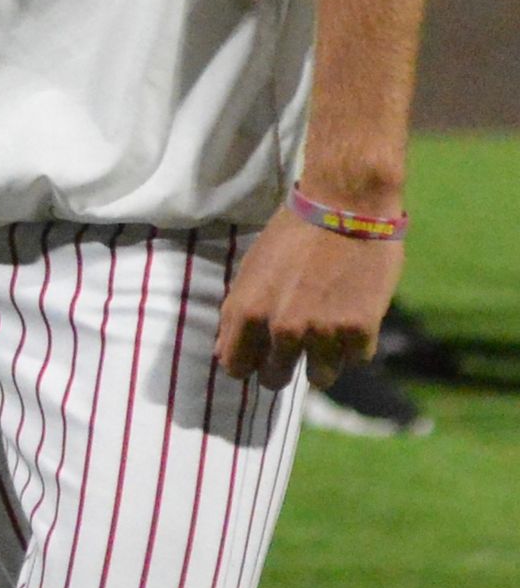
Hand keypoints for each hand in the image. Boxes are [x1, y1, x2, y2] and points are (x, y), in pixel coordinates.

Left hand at [214, 205, 403, 388]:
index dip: (245, 365)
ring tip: (328, 335)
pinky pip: (355, 359)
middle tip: (295, 350)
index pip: (235, 366)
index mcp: (246, 312)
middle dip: (282, 368)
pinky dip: (354, 345)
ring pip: (320, 377)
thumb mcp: (251, 271)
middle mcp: (282, 329)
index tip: (256, 359)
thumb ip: (239, 314)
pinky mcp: (359, 332)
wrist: (346, 209)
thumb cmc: (294, 234)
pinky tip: (353, 319)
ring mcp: (322, 334)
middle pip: (274, 378)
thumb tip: (227, 352)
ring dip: (323, 362)